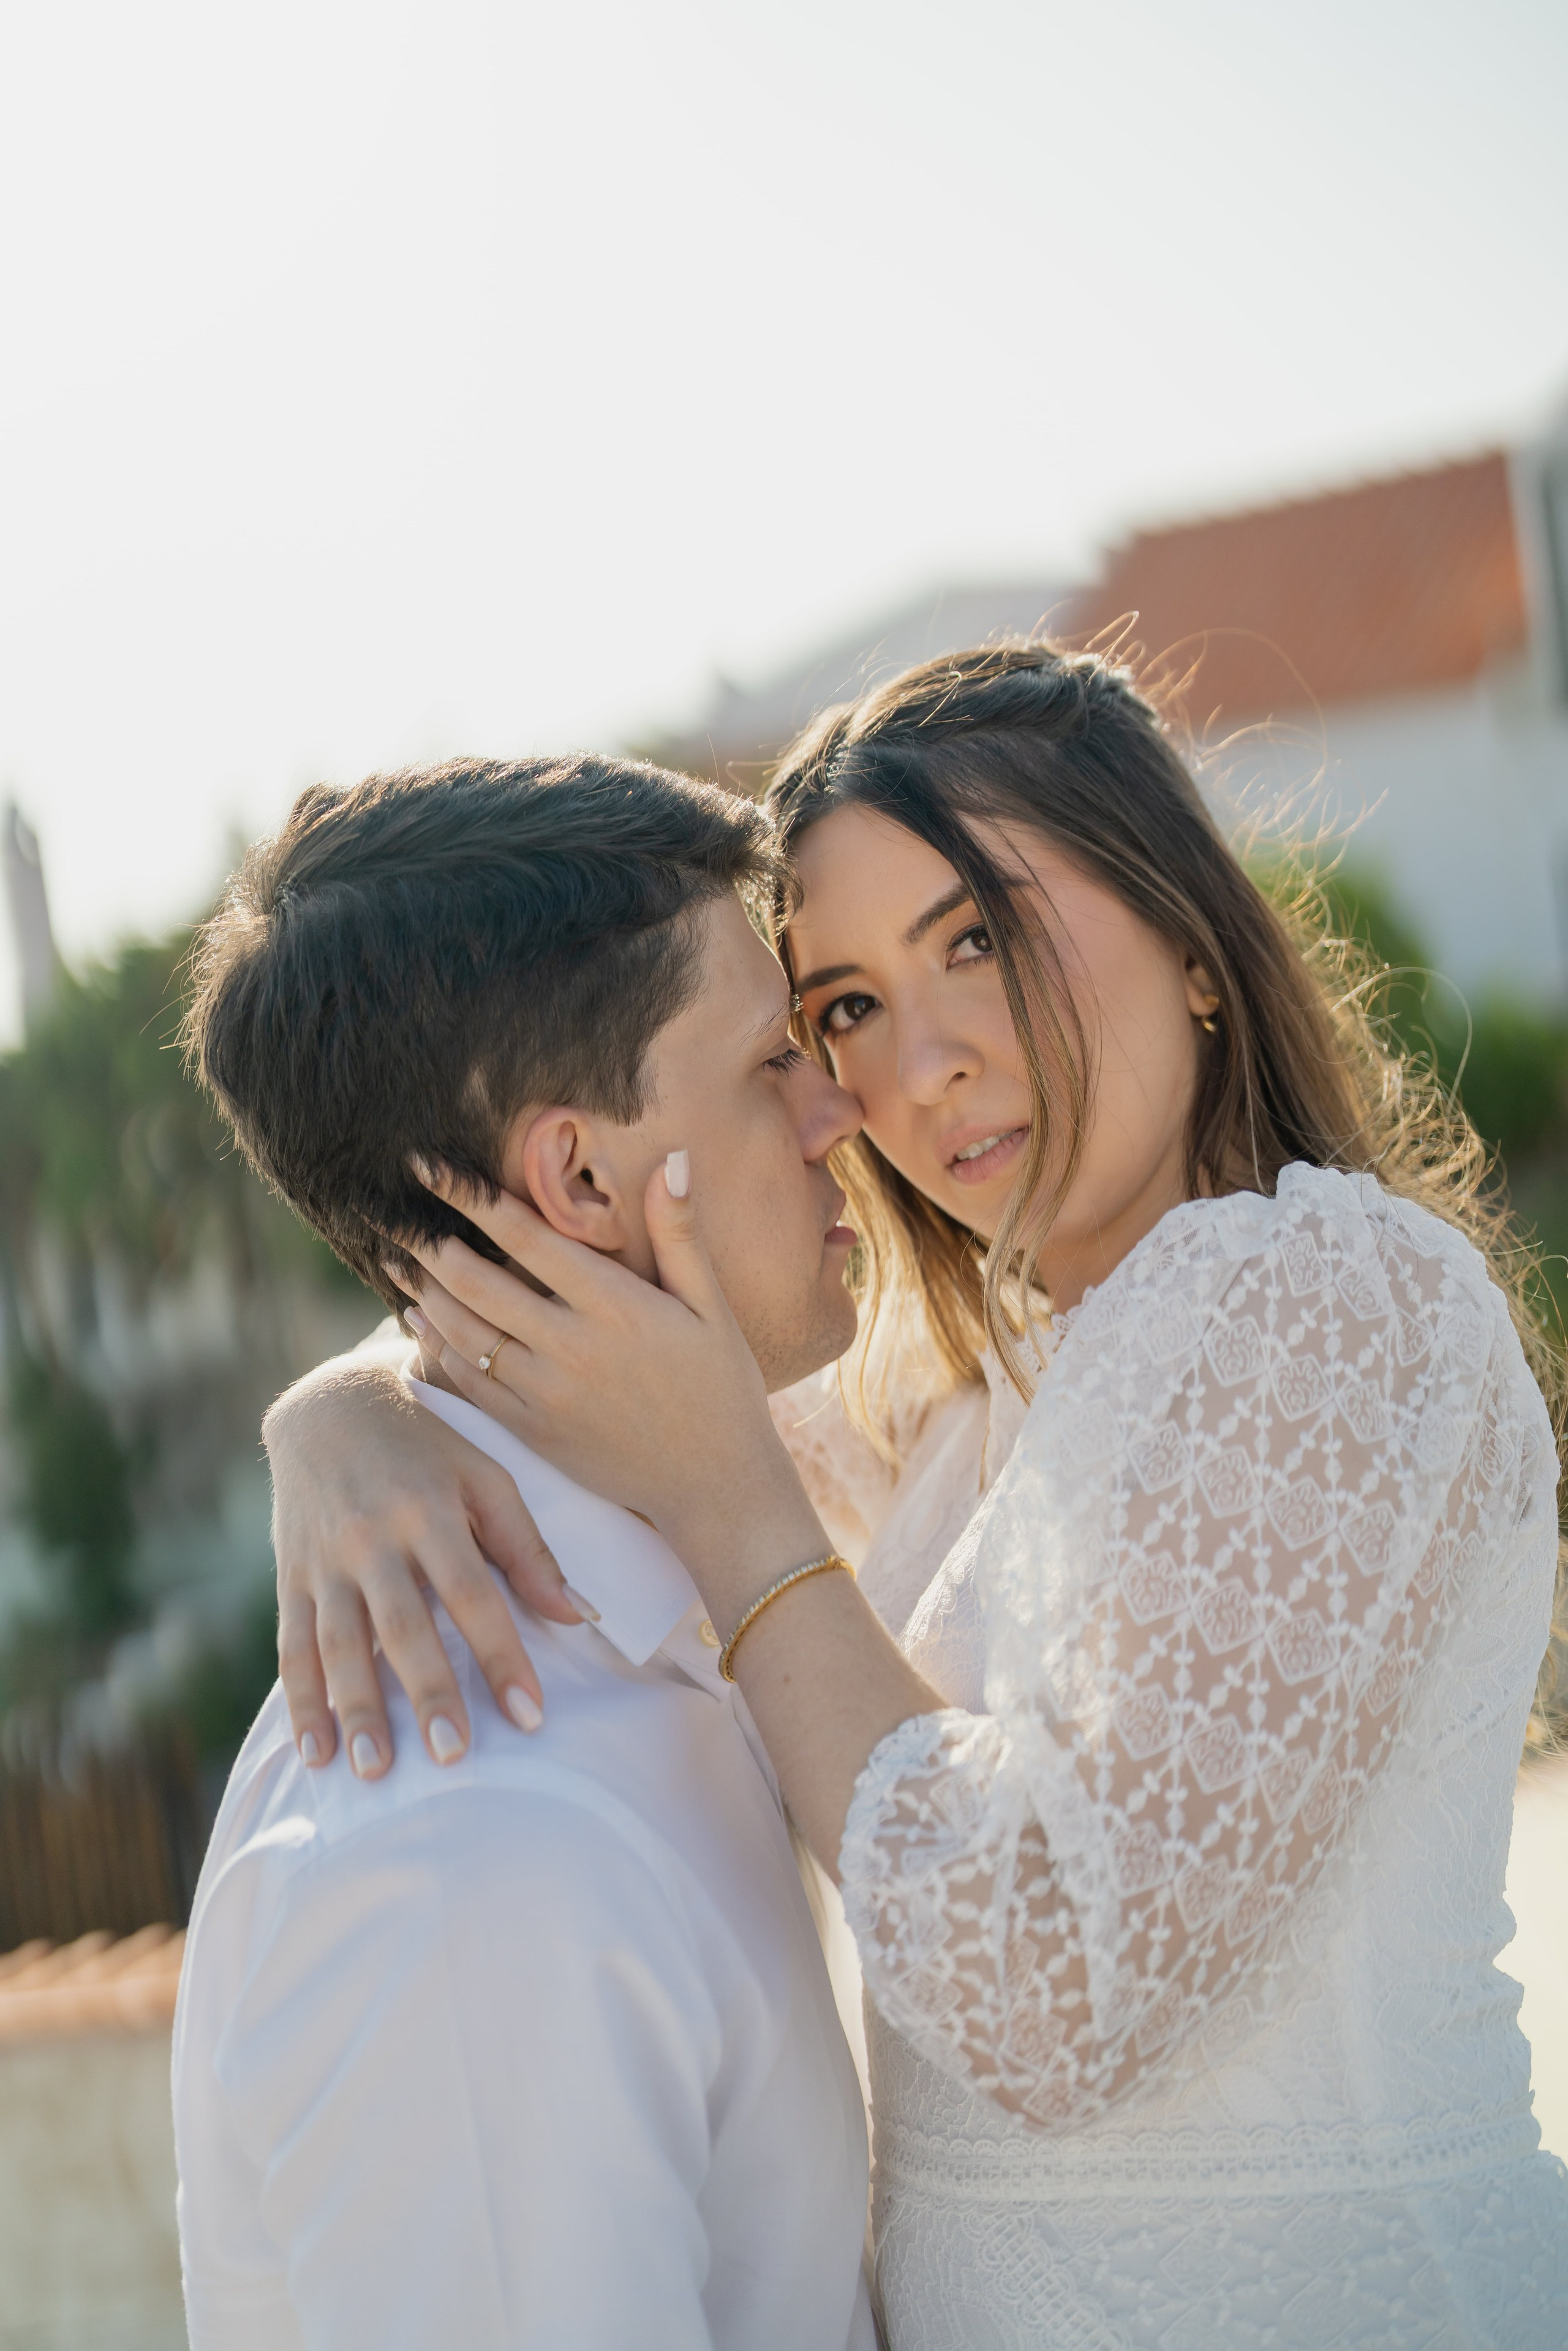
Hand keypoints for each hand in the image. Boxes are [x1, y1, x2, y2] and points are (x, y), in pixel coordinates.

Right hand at [264, 1359, 588, 1774]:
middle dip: (427, 1694)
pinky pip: (293, 1646)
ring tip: (375, 1769)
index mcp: (429, 1509)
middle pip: (402, 1627)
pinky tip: (315, 1753)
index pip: (472, 1595)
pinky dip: (302, 1702)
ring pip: (339, 1645)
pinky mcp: (291, 1575)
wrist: (330, 1405)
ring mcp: (325, 1560)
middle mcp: (373, 1537)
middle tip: (453, 1757)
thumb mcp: (486, 1475)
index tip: (529, 1716)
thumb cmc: (428, 1445)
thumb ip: (528, 1548)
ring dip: (356, 1710)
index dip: (501, 1656)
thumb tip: (577, 1616)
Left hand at [393, 1158, 827, 1630]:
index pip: (528, 1238)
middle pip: (477, 1284)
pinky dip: (436, 1348)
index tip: (428, 1167)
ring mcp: (545, 1394)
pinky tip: (419, 1321)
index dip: (471, 1199)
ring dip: (423, 1291)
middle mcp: (572, 1347)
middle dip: (427, 1242)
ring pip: (463, 1333)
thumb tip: (672, 1159)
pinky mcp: (531, 1432)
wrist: (714, 1485)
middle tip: (389, 1212)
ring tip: (395, 1257)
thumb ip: (680, 1234)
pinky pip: (469, 1383)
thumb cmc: (720, 1386)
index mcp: (616, 1306)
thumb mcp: (711, 1306)